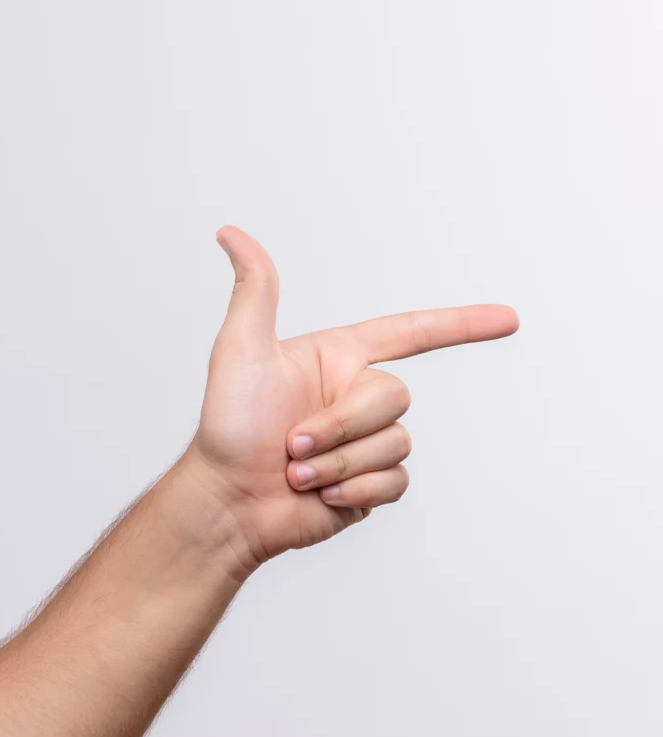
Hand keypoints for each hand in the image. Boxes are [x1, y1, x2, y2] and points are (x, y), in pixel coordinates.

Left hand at [186, 227, 516, 565]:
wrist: (227, 502)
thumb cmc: (227, 427)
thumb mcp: (240, 350)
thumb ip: (255, 291)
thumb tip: (231, 233)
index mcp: (337, 359)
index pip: (410, 332)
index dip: (461, 324)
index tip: (509, 318)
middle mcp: (356, 396)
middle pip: (396, 396)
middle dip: (342, 425)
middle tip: (290, 444)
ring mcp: (366, 441)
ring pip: (396, 443)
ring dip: (340, 461)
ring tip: (296, 473)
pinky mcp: (371, 483)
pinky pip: (396, 481)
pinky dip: (355, 489)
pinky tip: (319, 495)